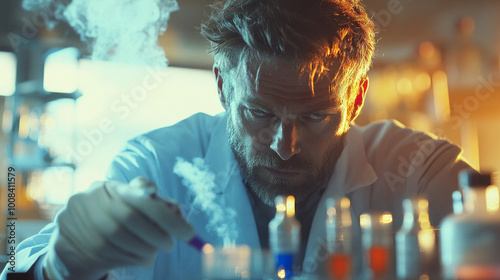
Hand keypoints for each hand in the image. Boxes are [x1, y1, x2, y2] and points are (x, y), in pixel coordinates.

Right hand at [43, 177, 193, 279]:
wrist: (71, 236)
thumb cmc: (111, 213)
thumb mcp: (126, 199)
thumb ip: (151, 199)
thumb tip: (176, 210)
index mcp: (109, 187)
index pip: (140, 197)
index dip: (166, 215)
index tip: (188, 232)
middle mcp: (92, 202)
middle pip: (131, 219)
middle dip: (158, 234)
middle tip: (171, 244)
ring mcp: (85, 226)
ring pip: (125, 241)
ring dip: (148, 249)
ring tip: (155, 249)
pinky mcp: (85, 248)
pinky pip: (118, 257)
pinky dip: (136, 259)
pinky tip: (140, 256)